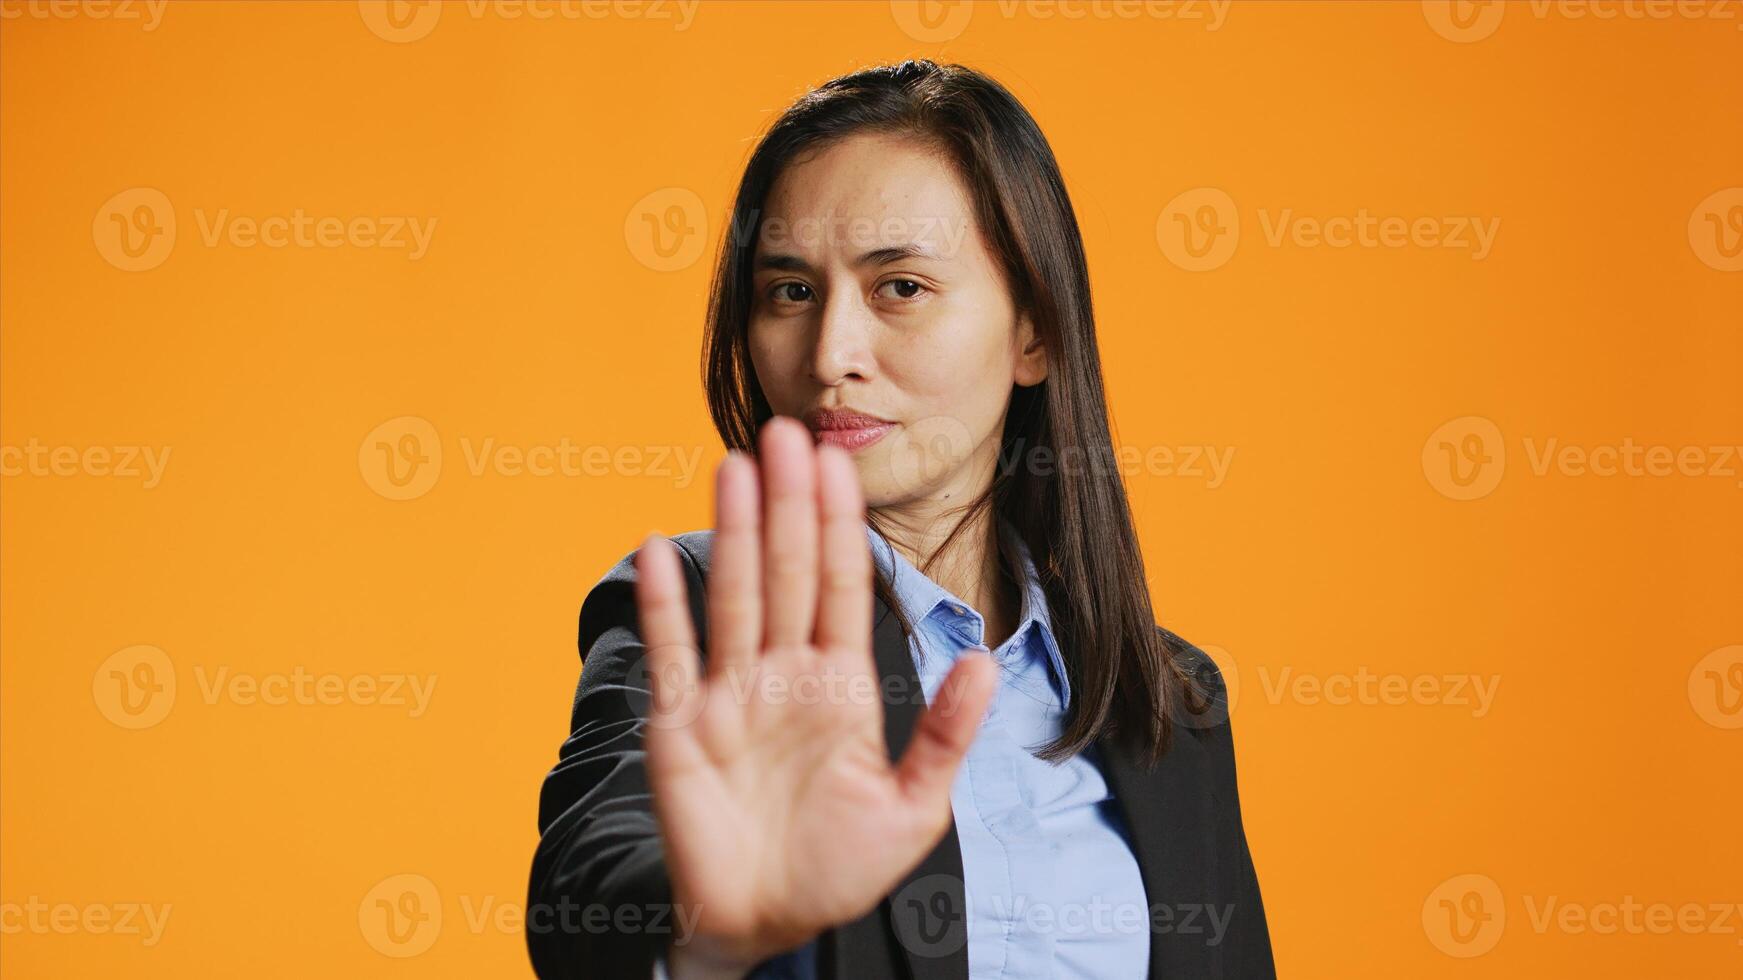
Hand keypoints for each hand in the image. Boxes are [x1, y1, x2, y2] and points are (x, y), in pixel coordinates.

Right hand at [633, 416, 995, 975]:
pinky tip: (658, 550)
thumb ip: (944, 735)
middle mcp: (783, 676)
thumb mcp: (912, 809)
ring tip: (735, 466)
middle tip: (785, 432)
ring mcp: (728, 696)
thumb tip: (985, 661)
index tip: (839, 463)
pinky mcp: (679, 727)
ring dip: (735, 533)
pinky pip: (671, 655)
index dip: (840, 525)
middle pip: (787, 573)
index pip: (843, 587)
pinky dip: (663, 606)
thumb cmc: (840, 869)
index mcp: (840, 686)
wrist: (766, 925)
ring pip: (734, 598)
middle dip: (789, 504)